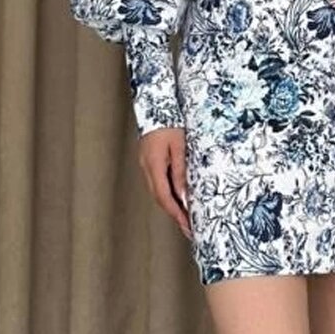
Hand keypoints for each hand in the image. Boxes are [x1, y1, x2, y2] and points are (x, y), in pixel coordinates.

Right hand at [138, 125, 192, 239]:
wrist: (155, 105)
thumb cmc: (170, 123)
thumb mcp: (180, 146)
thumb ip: (181, 170)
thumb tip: (184, 193)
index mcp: (154, 165)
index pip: (165, 197)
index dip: (176, 213)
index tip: (187, 225)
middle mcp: (147, 168)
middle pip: (160, 198)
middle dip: (174, 214)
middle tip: (188, 227)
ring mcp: (146, 165)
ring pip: (158, 192)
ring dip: (171, 205)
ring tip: (186, 216)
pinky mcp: (149, 161)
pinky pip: (158, 183)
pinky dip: (168, 194)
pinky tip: (178, 197)